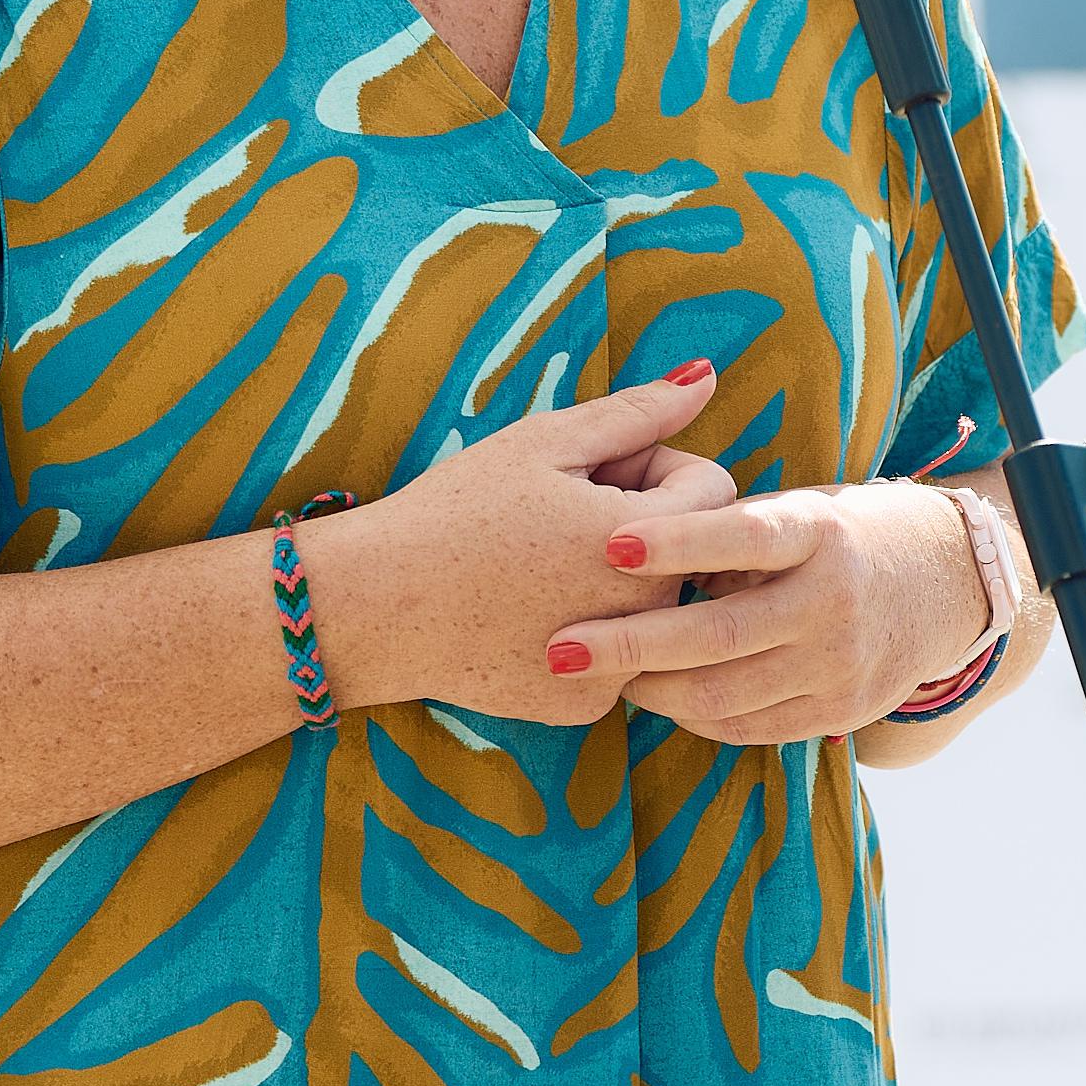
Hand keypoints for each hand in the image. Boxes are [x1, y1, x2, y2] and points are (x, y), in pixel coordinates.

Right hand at [309, 362, 738, 725]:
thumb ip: (638, 412)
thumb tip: (708, 377)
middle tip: (559, 515)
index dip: (655, 465)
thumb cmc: (454, 512)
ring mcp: (616, 672)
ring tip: (541, 561)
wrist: (374, 607)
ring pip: (653, 607)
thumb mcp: (544, 443)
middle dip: (642, 522)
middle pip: (686, 551)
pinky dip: (589, 631)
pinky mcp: (584, 708)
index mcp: (645, 545)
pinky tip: (529, 612)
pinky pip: (617, 656)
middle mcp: (645, 619)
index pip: (712, 489)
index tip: (593, 472)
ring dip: (620, 579)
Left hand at [543, 482, 989, 746]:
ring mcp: (840, 664)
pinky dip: (693, 715)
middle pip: (718, 634)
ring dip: (650, 687)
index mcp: (823, 532)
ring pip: (723, 695)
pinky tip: (656, 694)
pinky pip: (747, 727)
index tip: (610, 544)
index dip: (678, 541)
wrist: (949, 582)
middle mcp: (835, 601)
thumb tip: (642, 551)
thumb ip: (735, 533)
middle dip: (630, 644)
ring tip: (597, 671)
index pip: (744, 536)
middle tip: (559, 648)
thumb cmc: (849, 533)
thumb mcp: (805, 509)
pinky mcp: (839, 711)